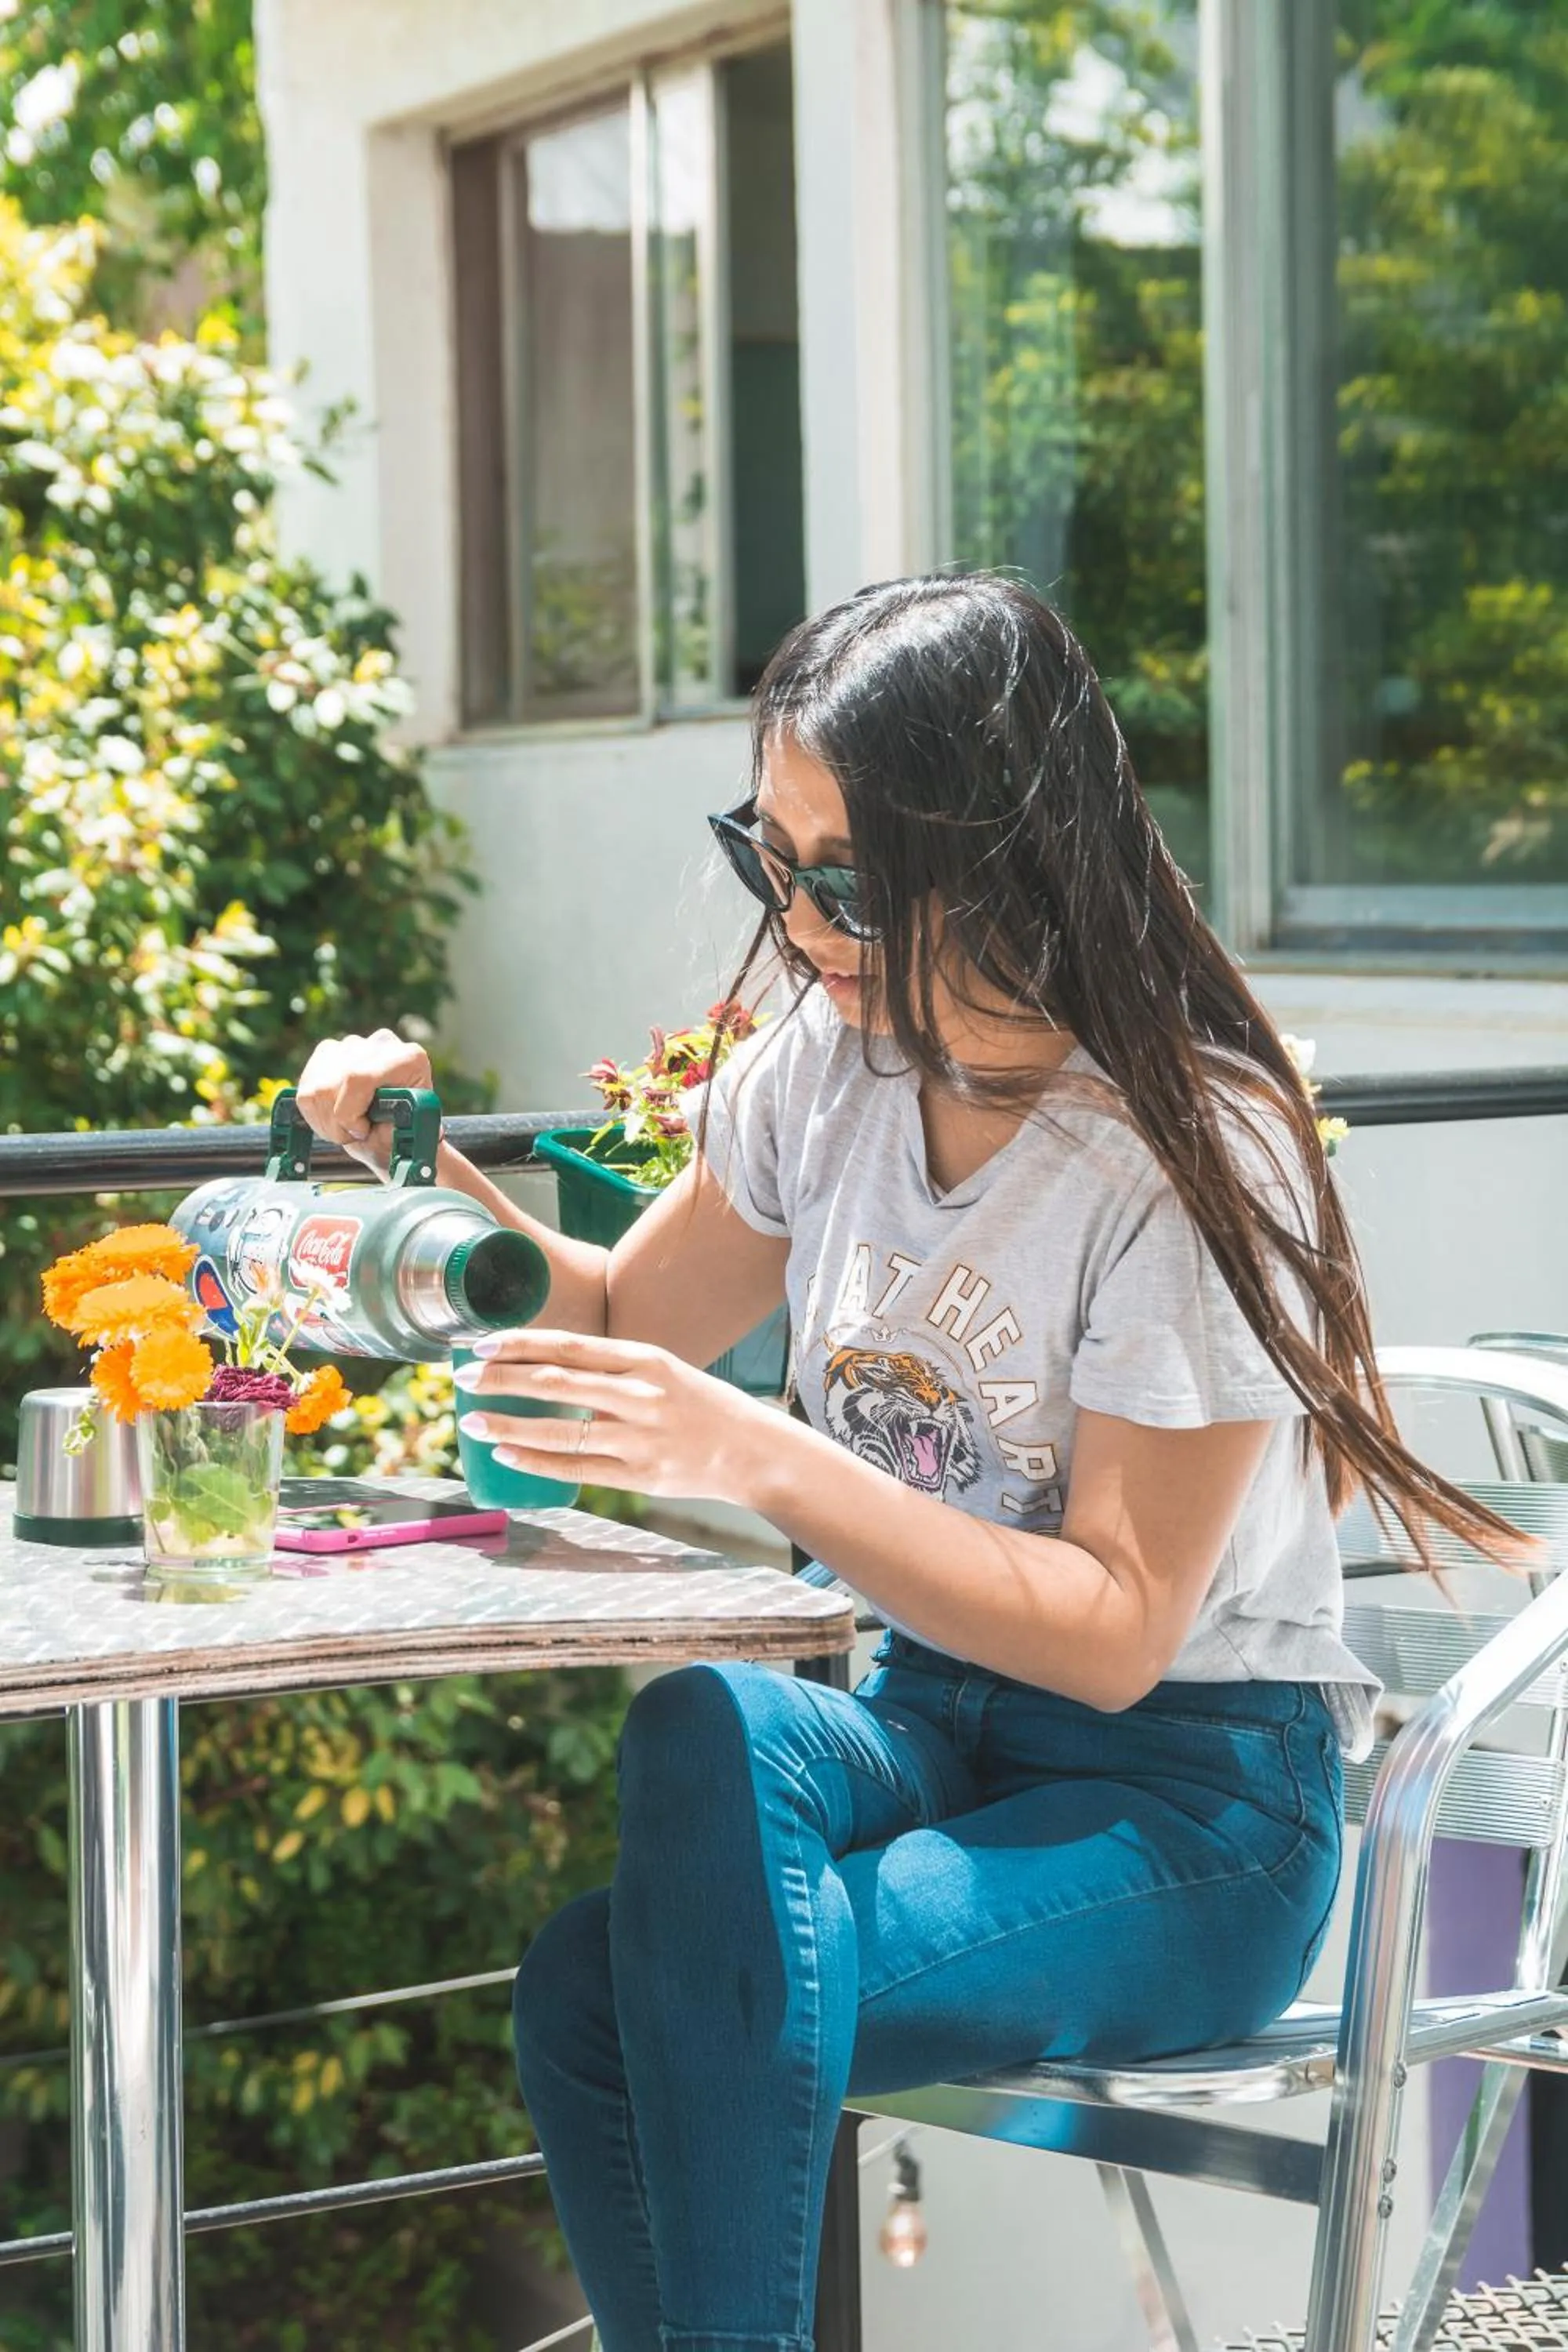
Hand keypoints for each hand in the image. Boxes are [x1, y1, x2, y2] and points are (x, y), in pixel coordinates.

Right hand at [295, 1029, 433, 1171]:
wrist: (394, 1126)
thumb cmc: (400, 1132)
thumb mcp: (399, 1138)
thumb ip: (385, 1131)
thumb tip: (366, 1125)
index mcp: (409, 1059)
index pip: (358, 1077)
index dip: (349, 1113)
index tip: (360, 1132)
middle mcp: (381, 1044)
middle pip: (332, 1085)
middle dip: (335, 1122)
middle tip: (352, 1136)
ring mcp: (353, 1044)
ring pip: (315, 1089)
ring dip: (324, 1121)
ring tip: (345, 1129)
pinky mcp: (329, 1051)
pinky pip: (305, 1088)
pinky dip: (314, 1113)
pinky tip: (334, 1119)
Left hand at [452, 1328, 775, 1504]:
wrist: (753, 1451)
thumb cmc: (702, 1405)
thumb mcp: (663, 1369)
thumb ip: (612, 1367)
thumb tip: (546, 1364)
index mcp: (645, 1359)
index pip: (568, 1346)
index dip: (519, 1343)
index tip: (482, 1344)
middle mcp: (640, 1395)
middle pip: (555, 1382)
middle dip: (502, 1378)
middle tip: (464, 1377)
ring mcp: (639, 1438)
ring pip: (559, 1430)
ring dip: (508, 1423)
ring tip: (473, 1420)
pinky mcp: (639, 1476)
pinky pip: (576, 1469)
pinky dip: (536, 1461)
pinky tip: (506, 1453)